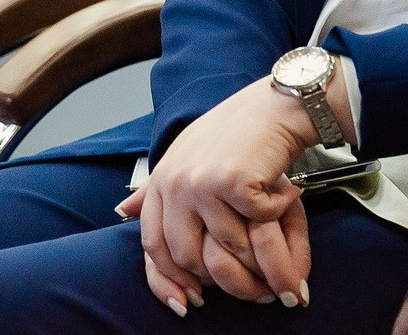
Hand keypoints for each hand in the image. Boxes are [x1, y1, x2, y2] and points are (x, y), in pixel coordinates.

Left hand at [115, 71, 352, 313]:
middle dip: (215, 276)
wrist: (274, 105)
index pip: (153, 245)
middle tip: (245, 282)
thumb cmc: (234, 132)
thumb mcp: (185, 156)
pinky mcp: (233, 182)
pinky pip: (255, 223)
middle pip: (186, 254)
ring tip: (273, 232)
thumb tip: (123, 213)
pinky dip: (274, 214)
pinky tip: (284, 195)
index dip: (170, 279)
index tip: (190, 301)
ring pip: (225, 245)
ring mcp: (203, 182)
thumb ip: (155, 188)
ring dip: (255, 246)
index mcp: (162, 179)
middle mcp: (176, 182)